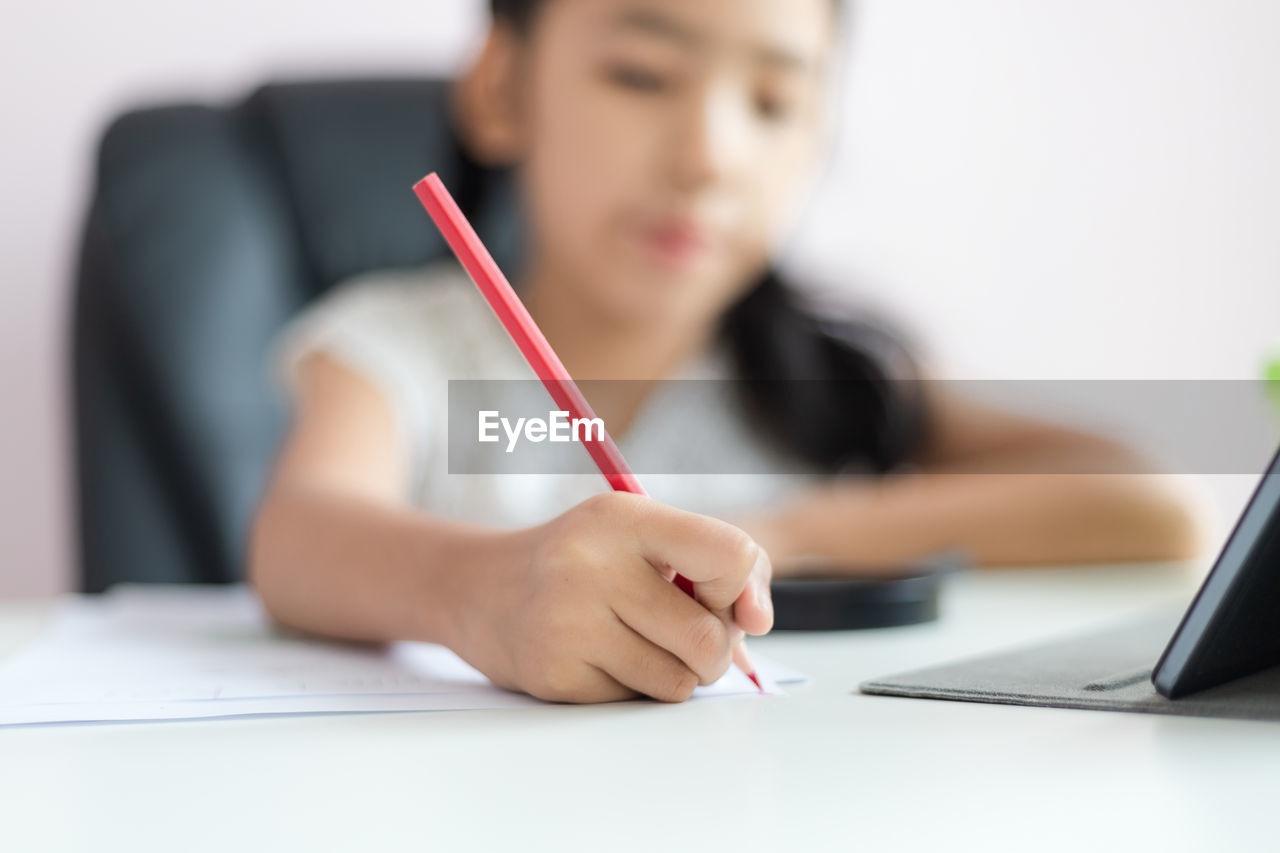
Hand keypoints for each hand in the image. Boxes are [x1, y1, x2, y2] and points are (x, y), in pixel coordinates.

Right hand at [449, 492, 772, 702]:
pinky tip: (599, 659)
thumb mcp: (642, 537)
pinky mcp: (553, 674)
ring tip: (637, 643)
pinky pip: (635, 704)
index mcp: (623, 518)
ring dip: (673, 674)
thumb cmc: (583, 563)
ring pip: (678, 682)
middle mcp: (591, 564)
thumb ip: (717, 567)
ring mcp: (567, 623)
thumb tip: (758, 623)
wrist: (480, 590)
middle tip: (683, 635)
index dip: (741, 588)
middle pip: (708, 637)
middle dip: (713, 650)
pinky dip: (632, 690)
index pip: (728, 553)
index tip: (723, 599)